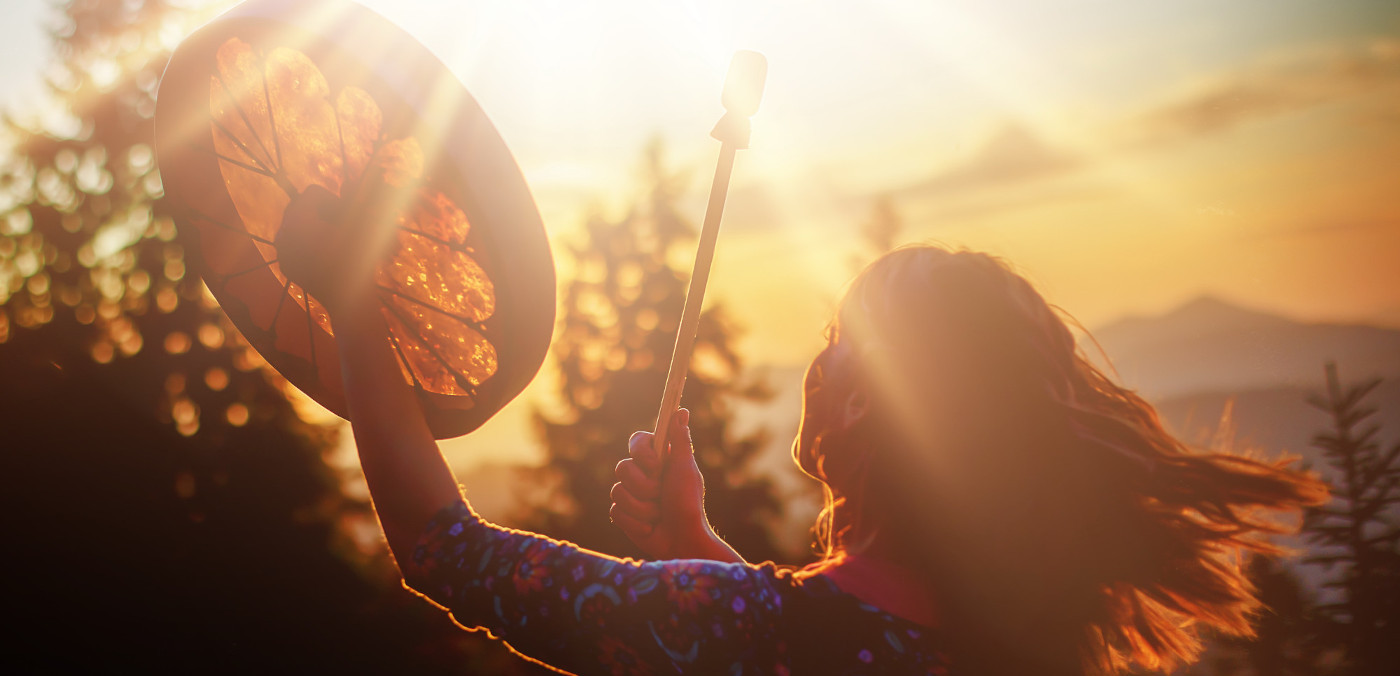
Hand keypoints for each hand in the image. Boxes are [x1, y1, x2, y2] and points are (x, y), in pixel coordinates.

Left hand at [276, 182, 399, 318]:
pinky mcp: (284, 265)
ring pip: (298, 223)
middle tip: (344, 227)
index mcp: (297, 220)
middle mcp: (282, 232)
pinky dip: (309, 242)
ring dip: (318, 225)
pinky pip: (294, 242)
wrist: (350, 300)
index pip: (313, 192)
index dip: (334, 200)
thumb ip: (356, 200)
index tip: (349, 216)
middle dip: (323, 211)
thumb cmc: (360, 260)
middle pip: (302, 206)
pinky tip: (327, 255)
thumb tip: (348, 181)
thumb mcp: (363, 225)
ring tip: (338, 239)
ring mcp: (281, 251)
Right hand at [611, 409, 743, 562]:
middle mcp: (641, 474)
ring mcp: (630, 494)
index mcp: (657, 459)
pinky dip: (636, 522)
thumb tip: (680, 411)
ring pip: (617, 492)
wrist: (682, 541)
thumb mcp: (686, 470)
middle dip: (644, 486)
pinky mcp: (623, 514)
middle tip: (661, 495)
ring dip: (642, 507)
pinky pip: (615, 512)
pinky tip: (650, 526)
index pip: (636, 441)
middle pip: (621, 467)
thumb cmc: (689, 504)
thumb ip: (680, 440)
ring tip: (658, 514)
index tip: (656, 466)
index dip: (641, 453)